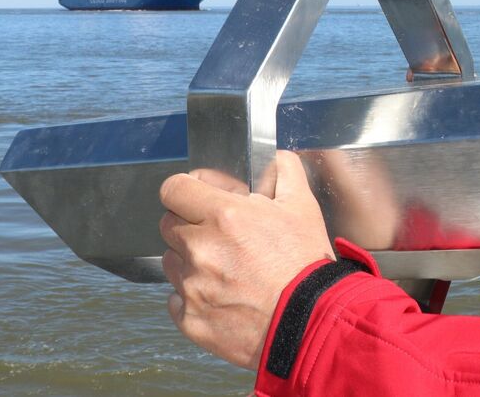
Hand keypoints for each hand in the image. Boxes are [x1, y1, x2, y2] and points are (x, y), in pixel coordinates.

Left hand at [159, 150, 335, 369]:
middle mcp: (201, 249)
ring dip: (191, 261)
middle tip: (223, 236)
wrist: (310, 321)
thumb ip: (284, 172)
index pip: (173, 188)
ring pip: (172, 262)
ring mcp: (192, 286)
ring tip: (226, 270)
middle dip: (192, 225)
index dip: (188, 190)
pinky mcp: (190, 319)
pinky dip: (194, 297)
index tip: (200, 197)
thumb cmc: (306, 265)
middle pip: (169, 224)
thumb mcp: (303, 207)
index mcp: (224, 216)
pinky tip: (224, 297)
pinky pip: (176, 300)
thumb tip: (275, 158)